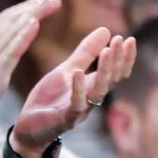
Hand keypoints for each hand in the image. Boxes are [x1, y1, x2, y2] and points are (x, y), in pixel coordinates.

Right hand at [0, 0, 59, 133]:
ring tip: (49, 3)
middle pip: (10, 20)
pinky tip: (34, 23)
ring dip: (32, 15)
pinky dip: (22, 35)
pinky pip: (10, 50)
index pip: (3, 19)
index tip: (41, 2)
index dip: (23, 9)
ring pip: (12, 30)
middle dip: (33, 7)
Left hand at [13, 25, 134, 155]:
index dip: (124, 58)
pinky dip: (78, 89)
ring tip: (106, 51)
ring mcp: (80, 111)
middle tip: (120, 40)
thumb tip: (106, 30)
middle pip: (110, 81)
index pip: (116, 73)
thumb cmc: (50, 99)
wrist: (28, 127)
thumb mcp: (66, 70)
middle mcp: (91, 100)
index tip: (129, 39)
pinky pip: (76, 105)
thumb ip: (85, 53)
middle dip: (116, 61)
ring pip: (98, 92)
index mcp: (92, 88)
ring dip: (104, 72)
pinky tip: (78, 73)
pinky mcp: (65, 119)